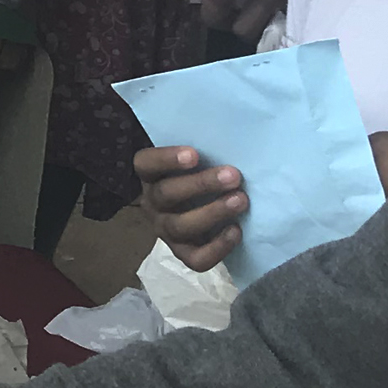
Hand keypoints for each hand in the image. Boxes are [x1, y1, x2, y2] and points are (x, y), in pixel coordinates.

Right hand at [138, 146, 245, 270]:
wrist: (196, 203)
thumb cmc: (199, 171)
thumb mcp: (195, 156)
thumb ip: (205, 145)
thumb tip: (237, 127)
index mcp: (150, 174)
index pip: (147, 164)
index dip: (167, 159)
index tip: (194, 154)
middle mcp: (152, 203)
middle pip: (167, 194)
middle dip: (202, 185)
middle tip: (234, 176)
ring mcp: (166, 230)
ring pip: (180, 226)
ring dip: (213, 212)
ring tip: (241, 200)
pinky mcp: (183, 252)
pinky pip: (195, 259)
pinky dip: (217, 247)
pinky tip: (236, 230)